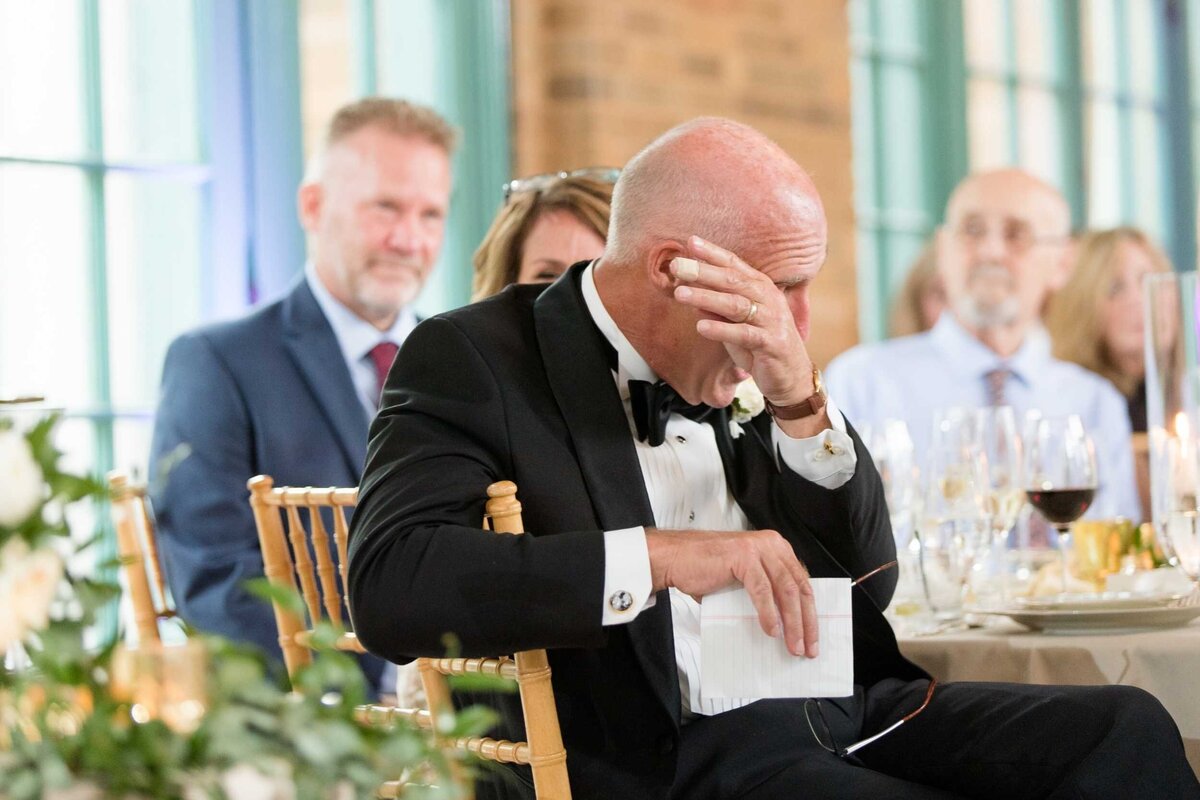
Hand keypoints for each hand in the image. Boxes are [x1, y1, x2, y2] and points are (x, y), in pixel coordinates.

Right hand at [645, 528, 818, 657]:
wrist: (675, 558)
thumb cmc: (705, 569)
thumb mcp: (743, 580)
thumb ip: (765, 593)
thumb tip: (782, 624)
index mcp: (775, 548)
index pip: (802, 583)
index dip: (810, 613)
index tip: (812, 637)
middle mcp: (771, 545)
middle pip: (799, 587)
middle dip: (806, 622)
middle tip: (807, 647)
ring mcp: (758, 549)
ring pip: (786, 590)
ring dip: (792, 622)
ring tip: (792, 644)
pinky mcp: (744, 557)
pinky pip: (763, 590)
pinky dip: (769, 613)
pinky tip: (771, 630)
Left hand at [670, 236, 814, 406]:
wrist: (791, 377)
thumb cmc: (761, 346)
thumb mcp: (735, 324)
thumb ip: (716, 308)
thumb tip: (689, 292)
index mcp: (760, 288)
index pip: (734, 265)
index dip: (713, 253)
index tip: (690, 242)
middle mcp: (768, 299)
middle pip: (733, 280)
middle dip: (703, 272)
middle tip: (677, 265)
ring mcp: (771, 320)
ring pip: (735, 304)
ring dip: (706, 297)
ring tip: (680, 293)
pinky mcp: (772, 344)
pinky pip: (743, 334)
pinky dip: (721, 330)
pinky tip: (700, 327)